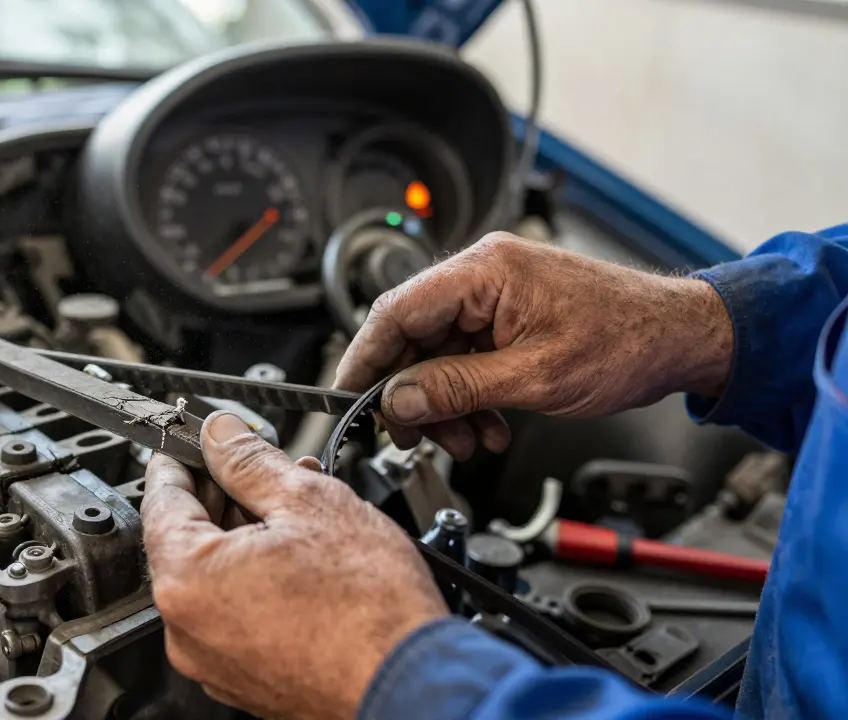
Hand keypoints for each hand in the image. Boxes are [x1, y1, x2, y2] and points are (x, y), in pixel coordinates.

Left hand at [142, 411, 446, 718]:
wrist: (413, 685)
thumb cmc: (371, 611)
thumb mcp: (309, 502)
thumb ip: (250, 461)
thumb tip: (221, 434)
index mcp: (188, 581)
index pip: (160, 498)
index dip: (180, 458)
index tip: (193, 440)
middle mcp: (188, 631)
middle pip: (186, 540)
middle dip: (224, 496)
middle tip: (260, 468)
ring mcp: (215, 663)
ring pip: (214, 579)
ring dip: (245, 537)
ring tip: (295, 512)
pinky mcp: (245, 682)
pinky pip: (235, 617)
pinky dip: (257, 582)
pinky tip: (298, 559)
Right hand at [335, 233, 733, 458]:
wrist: (683, 337)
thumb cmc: (627, 341)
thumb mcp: (533, 378)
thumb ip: (456, 388)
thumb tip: (399, 399)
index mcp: (483, 272)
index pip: (395, 312)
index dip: (365, 360)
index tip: (349, 399)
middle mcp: (482, 274)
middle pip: (412, 337)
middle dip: (412, 394)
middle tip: (414, 436)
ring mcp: (494, 294)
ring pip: (437, 354)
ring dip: (444, 404)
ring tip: (468, 440)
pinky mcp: (507, 314)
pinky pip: (465, 356)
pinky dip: (468, 396)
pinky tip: (487, 425)